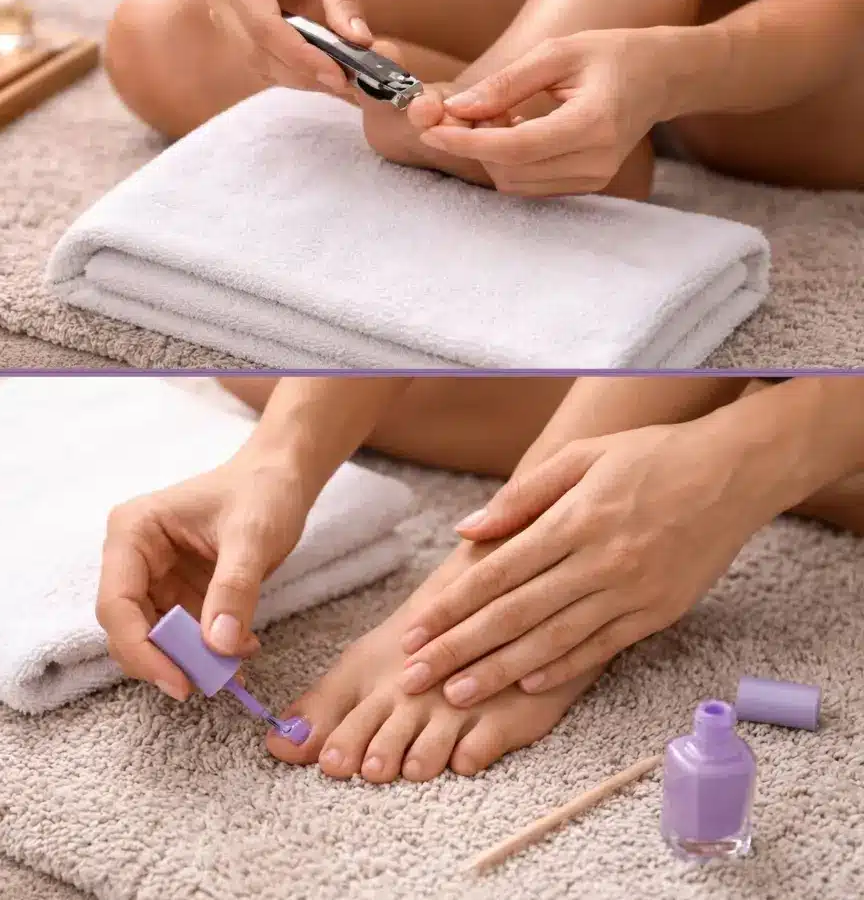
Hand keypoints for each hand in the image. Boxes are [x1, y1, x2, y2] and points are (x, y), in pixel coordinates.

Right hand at [96, 453, 309, 699]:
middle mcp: (132, 557)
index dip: (141, 648)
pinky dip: (204, 653)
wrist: (280, 479)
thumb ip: (233, 590)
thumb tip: (218, 646)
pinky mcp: (176, 593)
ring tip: (232, 668)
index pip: (116, 603)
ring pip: (150, 639)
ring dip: (186, 661)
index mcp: (132, 532)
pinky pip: (179, 637)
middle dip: (162, 660)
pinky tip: (238, 651)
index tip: (179, 681)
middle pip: (126, 627)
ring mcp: (153, 577)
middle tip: (205, 684)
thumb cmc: (260, 492)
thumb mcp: (251, 537)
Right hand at [208, 0, 370, 95]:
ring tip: (341, 80)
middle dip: (300, 69)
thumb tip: (360, 42)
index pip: (262, 22)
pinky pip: (263, 59)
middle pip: (256, 47)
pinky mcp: (237, 29)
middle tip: (346, 82)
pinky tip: (325, 72)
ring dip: (298, 76)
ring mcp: (223, 13)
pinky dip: (294, 70)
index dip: (298, 53)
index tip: (337, 72)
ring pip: (258, 60)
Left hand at [397, 423, 774, 704]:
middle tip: (417, 677)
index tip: (415, 631)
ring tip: (457, 694)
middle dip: (460, 649)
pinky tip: (525, 686)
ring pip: (554, 641)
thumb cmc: (651, 456)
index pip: (496, 573)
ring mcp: (632, 592)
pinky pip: (601, 648)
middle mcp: (600, 562)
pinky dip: (561, 669)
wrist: (736, 472)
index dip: (451, 606)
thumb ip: (521, 496)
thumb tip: (466, 530)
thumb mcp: (581, 457)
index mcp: (574, 521)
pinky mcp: (658, 612)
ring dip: (501, 671)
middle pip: (515, 615)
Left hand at [417, 29, 672, 194]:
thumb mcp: (558, 52)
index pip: (516, 148)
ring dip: (490, 153)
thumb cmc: (611, 55)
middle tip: (470, 107)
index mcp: (594, 123)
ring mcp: (594, 178)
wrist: (661, 77)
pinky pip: (529, 184)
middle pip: (510, 169)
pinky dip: (508, 161)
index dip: (467, 142)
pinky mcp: (586, 185)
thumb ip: (507, 82)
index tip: (431, 130)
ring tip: (500, 112)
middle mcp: (597, 160)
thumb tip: (457, 109)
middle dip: (475, 143)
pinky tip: (514, 129)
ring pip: (515, 182)